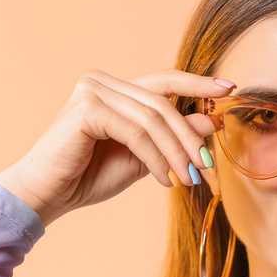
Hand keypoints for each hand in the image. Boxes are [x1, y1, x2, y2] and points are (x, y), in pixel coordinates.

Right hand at [0, 70, 234, 225]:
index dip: (198, 84)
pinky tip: (165, 179)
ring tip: (190, 177)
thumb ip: (174, 137)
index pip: (165, 81)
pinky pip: (136, 132)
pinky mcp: (86, 108)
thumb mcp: (145, 157)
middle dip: (190, 135)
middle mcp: (103, 82)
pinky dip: (156, 158)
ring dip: (177, 151)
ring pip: (153, 118)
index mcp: (116, 89)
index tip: (229, 88)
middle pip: (163, 102)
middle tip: (209, 164)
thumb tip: (213, 121)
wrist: (47, 196)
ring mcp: (93, 90)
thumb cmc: (89, 176)